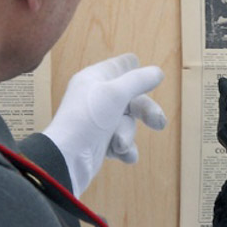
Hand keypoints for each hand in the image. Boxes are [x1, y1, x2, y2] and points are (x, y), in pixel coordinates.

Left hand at [41, 53, 166, 196]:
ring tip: (119, 144)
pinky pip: (122, 141)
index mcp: (94, 79)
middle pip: (132, 98)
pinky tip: (124, 155)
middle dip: (146, 111)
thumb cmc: (87, 119)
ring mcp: (98, 121)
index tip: (145, 69)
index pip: (118, 66)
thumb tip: (158, 72)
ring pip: (128, 122)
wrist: (67, 159)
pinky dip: (124, 149)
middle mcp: (96, 97)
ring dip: (127, 134)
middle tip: (159, 123)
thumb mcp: (116, 93)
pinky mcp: (100, 142)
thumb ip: (139, 80)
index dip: (132, 68)